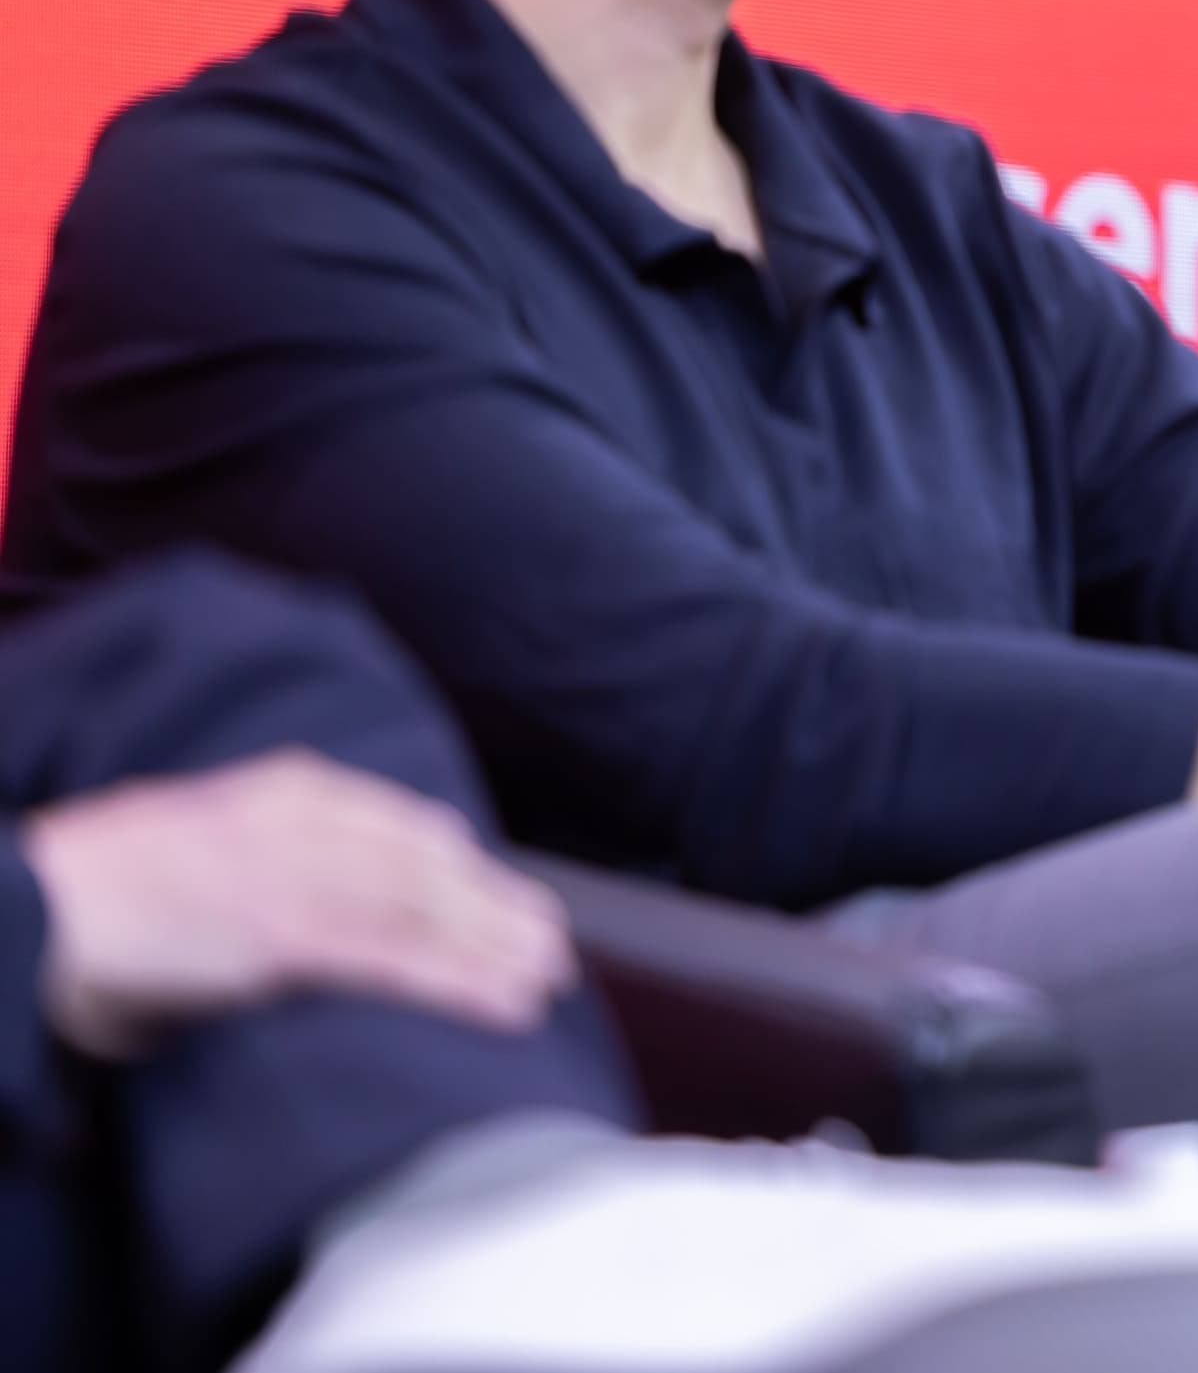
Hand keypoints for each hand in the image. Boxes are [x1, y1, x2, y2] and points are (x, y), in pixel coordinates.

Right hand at [20, 750, 574, 1058]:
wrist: (29, 906)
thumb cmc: (92, 892)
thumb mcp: (192, 847)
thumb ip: (258, 859)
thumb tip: (296, 906)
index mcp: (285, 790)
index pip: (400, 824)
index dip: (461, 863)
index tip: (500, 890)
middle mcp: (308, 822)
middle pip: (431, 864)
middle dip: (496, 905)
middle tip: (547, 942)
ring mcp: (300, 876)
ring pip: (431, 909)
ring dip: (498, 947)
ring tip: (546, 979)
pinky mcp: (286, 935)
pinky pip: (398, 959)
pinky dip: (463, 982)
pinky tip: (509, 1005)